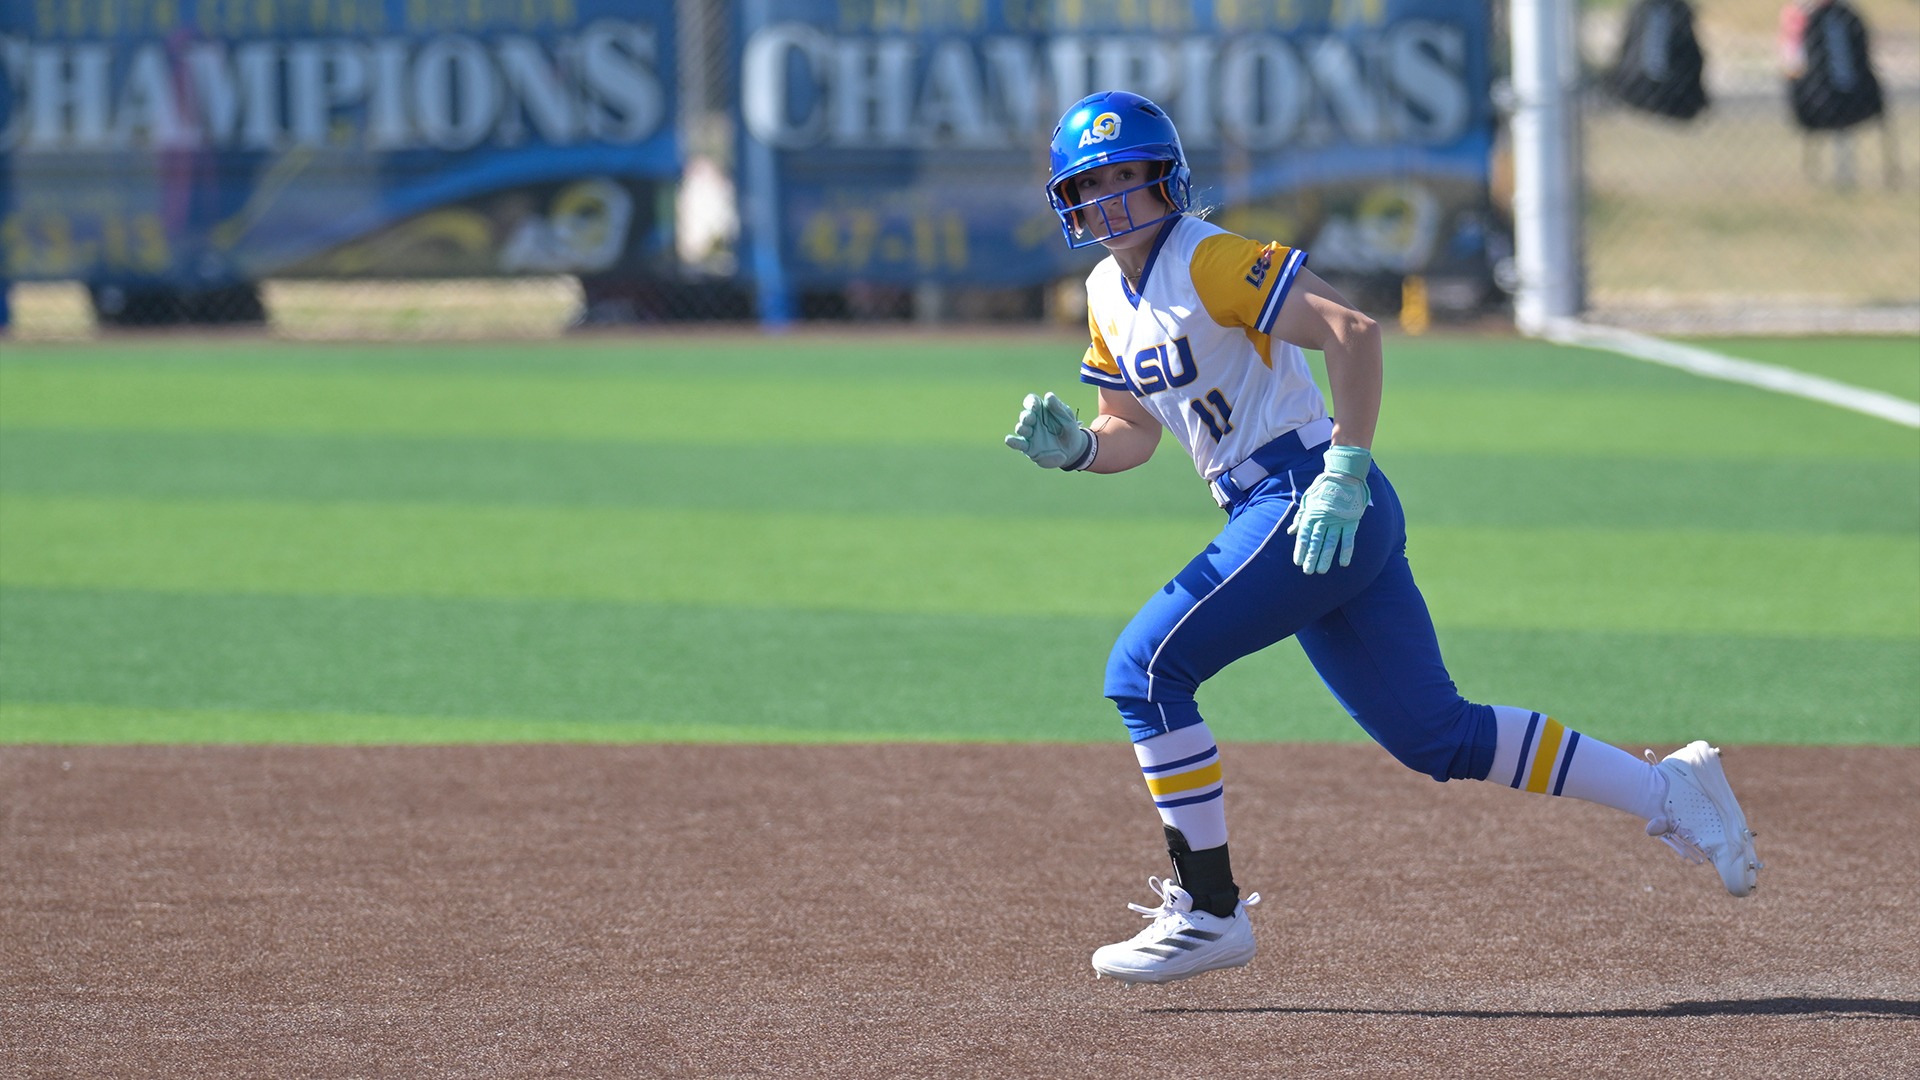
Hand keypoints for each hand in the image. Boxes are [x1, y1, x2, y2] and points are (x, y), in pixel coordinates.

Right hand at [1004, 392, 1092, 469]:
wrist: (1074, 452)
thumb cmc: (1070, 431)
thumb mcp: (1068, 418)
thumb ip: (1058, 408)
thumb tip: (1048, 395)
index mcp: (1042, 411)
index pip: (1031, 402)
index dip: (1030, 402)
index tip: (1033, 406)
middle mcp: (1034, 422)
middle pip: (1024, 415)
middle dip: (1026, 416)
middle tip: (1030, 419)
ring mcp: (1031, 435)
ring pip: (1021, 428)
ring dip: (1021, 428)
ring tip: (1026, 430)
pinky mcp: (1030, 448)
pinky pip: (1019, 444)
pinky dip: (1012, 442)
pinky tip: (1009, 440)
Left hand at [1287, 446, 1371, 573]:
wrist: (1344, 475)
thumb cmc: (1323, 488)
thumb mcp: (1308, 499)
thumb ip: (1300, 517)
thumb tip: (1291, 531)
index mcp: (1312, 513)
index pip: (1304, 535)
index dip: (1300, 549)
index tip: (1297, 562)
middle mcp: (1324, 519)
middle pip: (1316, 542)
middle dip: (1311, 558)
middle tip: (1308, 571)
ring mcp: (1338, 520)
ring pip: (1331, 543)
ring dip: (1326, 558)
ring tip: (1321, 571)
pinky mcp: (1351, 520)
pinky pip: (1348, 539)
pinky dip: (1346, 551)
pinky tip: (1343, 563)